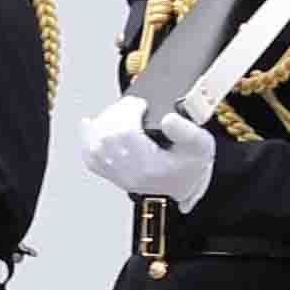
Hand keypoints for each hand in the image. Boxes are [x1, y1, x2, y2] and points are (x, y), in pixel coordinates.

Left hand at [78, 95, 217, 208]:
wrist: (186, 186)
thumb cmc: (192, 167)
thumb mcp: (201, 145)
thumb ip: (187, 131)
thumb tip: (168, 118)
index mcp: (151, 167)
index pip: (126, 135)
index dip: (129, 112)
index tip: (142, 104)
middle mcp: (131, 174)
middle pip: (107, 138)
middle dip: (115, 114)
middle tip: (131, 106)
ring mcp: (119, 176)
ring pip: (95, 147)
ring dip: (102, 123)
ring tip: (119, 113)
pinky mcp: (113, 175)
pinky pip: (91, 159)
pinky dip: (87, 139)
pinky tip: (89, 125)